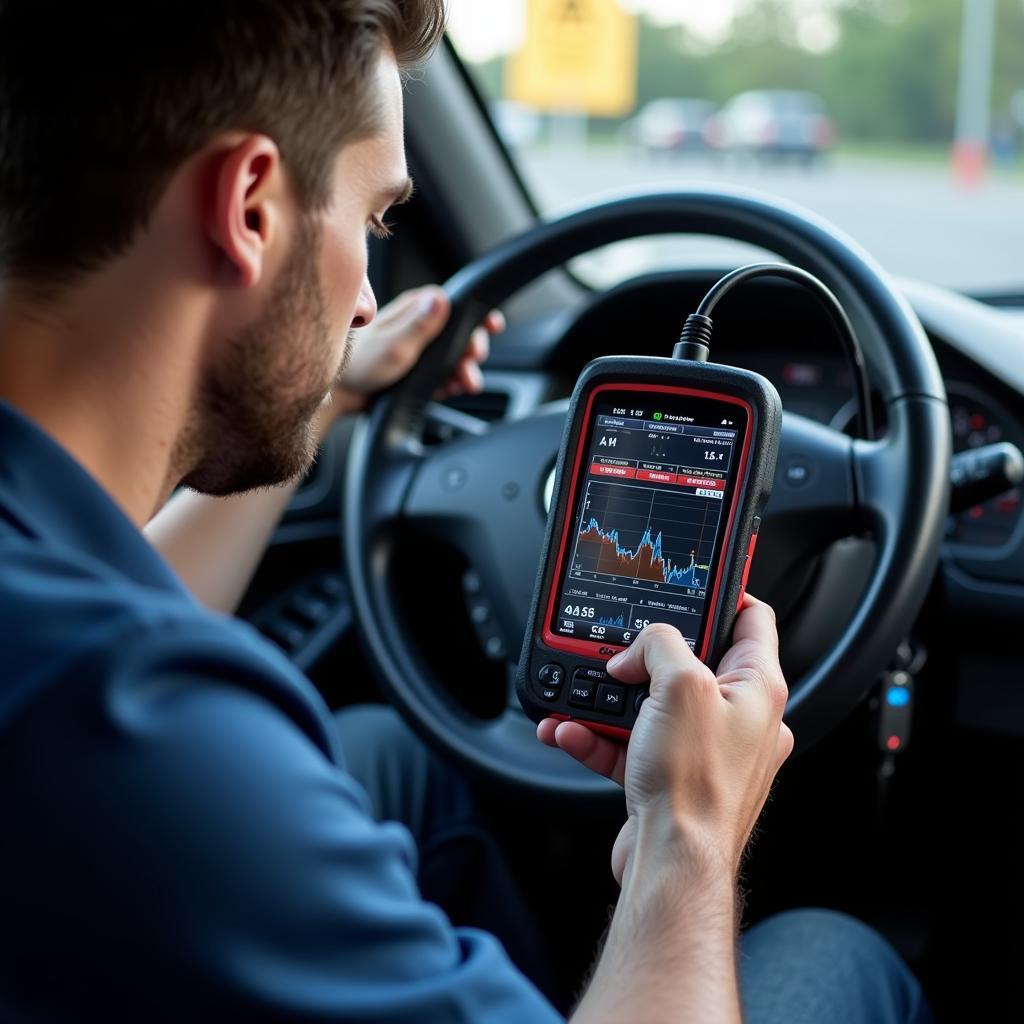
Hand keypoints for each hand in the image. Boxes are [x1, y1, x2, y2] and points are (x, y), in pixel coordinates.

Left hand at [322, 285, 502, 430]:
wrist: (340, 394)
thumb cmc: (360, 365)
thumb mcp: (394, 345)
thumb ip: (420, 325)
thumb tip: (441, 299)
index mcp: (415, 308)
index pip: (457, 303)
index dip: (477, 316)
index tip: (492, 326)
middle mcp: (418, 323)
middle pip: (460, 332)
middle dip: (470, 351)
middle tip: (470, 365)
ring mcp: (418, 346)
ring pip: (453, 355)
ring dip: (462, 370)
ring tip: (463, 385)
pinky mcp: (416, 367)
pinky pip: (442, 373)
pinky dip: (449, 382)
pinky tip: (448, 391)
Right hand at [537, 596, 792, 885]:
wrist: (673, 863)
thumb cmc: (697, 785)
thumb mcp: (679, 684)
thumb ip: (658, 646)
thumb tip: (635, 650)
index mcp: (758, 688)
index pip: (752, 620)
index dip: (725, 594)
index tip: (693, 584)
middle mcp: (738, 719)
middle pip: (690, 663)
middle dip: (644, 656)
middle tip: (618, 649)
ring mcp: (705, 751)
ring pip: (652, 706)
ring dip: (609, 699)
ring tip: (578, 692)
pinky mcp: (673, 778)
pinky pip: (631, 744)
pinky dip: (598, 735)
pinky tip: (569, 730)